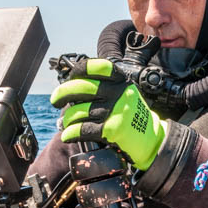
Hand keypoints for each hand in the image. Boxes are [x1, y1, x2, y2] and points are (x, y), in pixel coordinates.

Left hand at [50, 58, 166, 169]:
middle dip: (62, 93)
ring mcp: (115, 111)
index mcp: (121, 81)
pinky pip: (82, 129)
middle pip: (80, 88)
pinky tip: (67, 135)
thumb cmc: (133, 116)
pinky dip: (70, 133)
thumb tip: (71, 87)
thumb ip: (106, 87)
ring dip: (67, 119)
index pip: (96, 67)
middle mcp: (118, 93)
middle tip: (54, 100)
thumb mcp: (125, 93)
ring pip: (78, 111)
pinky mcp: (111, 130)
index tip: (71, 76)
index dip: (79, 70)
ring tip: (65, 123)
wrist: (152, 140)